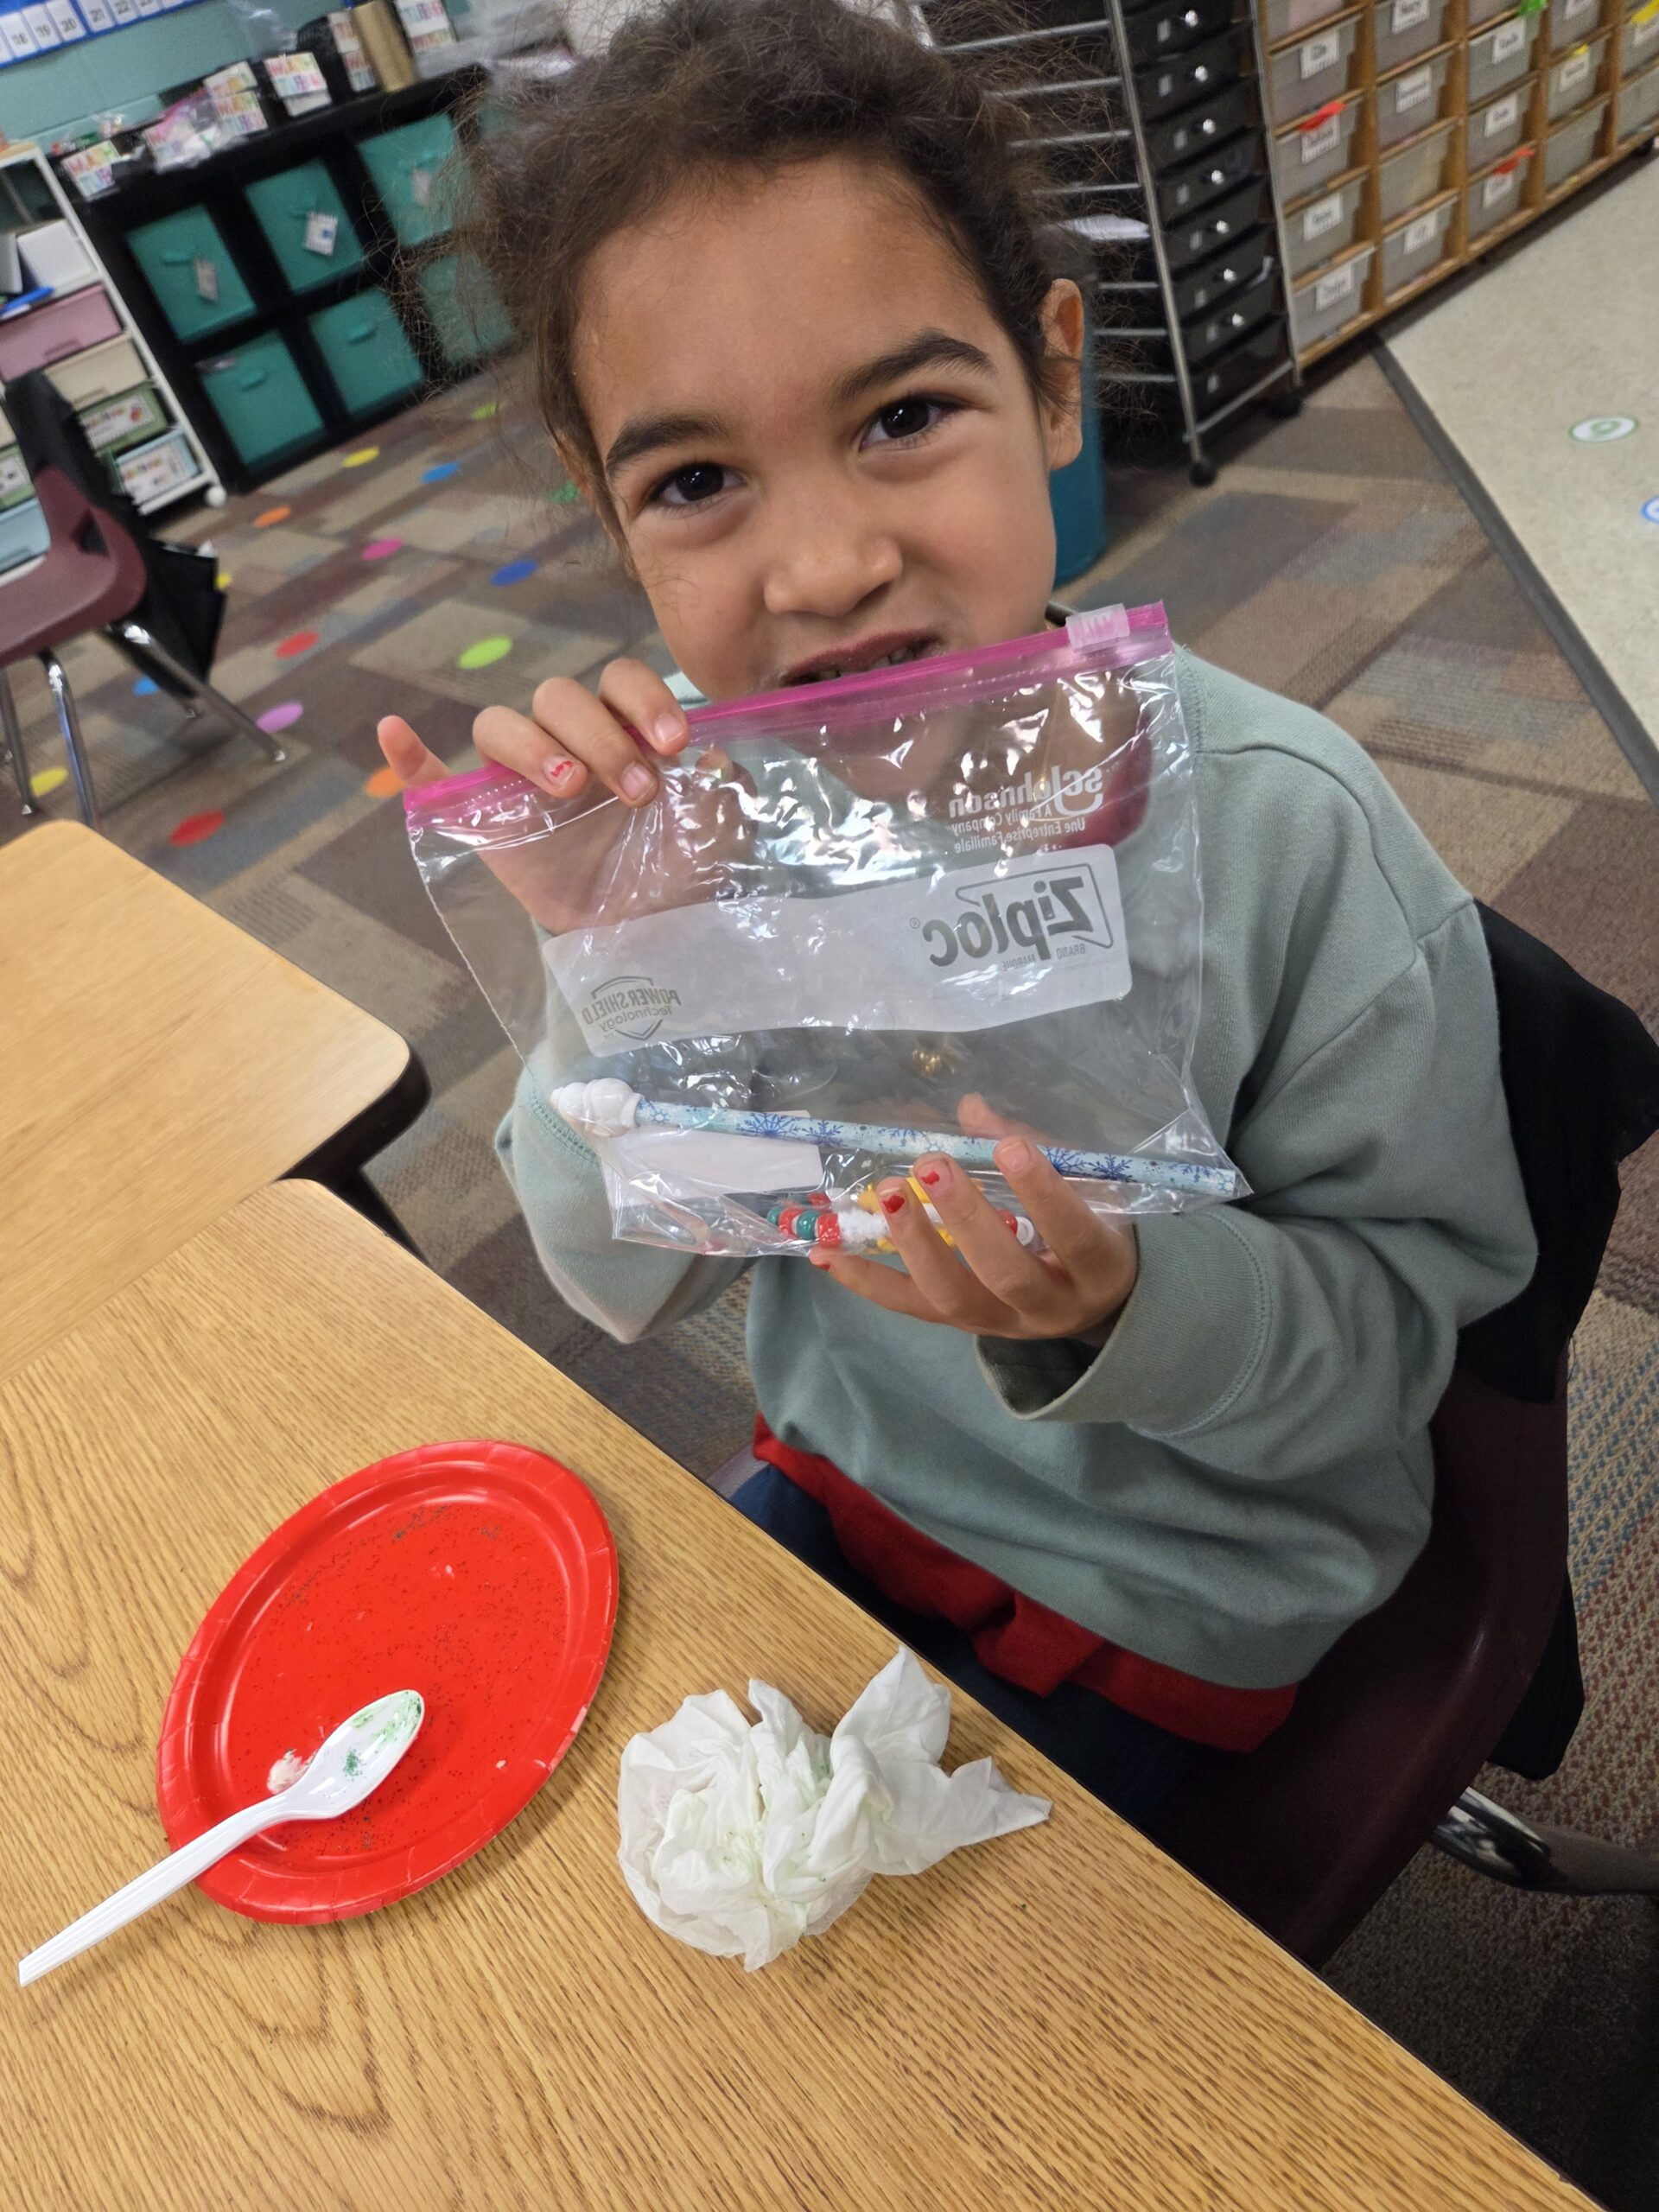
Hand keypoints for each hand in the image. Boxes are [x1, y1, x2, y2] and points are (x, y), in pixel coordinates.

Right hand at [377, 659, 751, 933]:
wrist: (643, 932)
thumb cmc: (677, 869)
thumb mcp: (720, 831)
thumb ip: (728, 788)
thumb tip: (718, 755)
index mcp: (620, 728)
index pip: (619, 681)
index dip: (644, 698)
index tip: (675, 742)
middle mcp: (566, 740)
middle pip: (560, 696)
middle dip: (602, 736)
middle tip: (635, 790)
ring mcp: (518, 778)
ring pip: (501, 724)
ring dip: (535, 745)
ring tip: (571, 788)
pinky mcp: (481, 818)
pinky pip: (433, 779)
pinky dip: (410, 756)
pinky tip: (394, 732)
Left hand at [808, 1097, 1137, 1343]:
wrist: (1099, 1303)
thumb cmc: (1095, 1229)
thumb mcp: (1090, 1190)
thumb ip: (1037, 1149)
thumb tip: (969, 1107)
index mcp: (1098, 1268)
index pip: (1074, 1235)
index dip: (1043, 1194)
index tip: (1010, 1147)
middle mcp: (1051, 1307)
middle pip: (1006, 1273)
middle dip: (966, 1218)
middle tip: (933, 1164)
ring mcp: (1001, 1322)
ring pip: (953, 1297)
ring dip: (915, 1244)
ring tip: (888, 1192)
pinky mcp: (960, 1325)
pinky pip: (910, 1307)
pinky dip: (865, 1280)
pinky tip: (825, 1254)